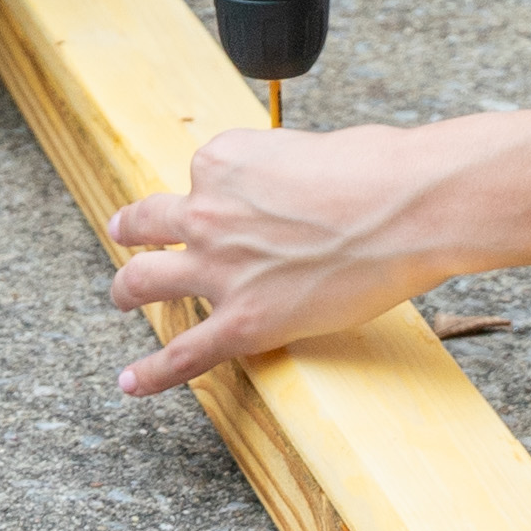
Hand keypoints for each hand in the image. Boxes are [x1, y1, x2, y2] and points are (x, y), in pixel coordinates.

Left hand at [106, 113, 491, 397]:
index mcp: (226, 160)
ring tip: (122, 297)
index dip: (221, 191)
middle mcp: (208, 211)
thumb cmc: (380, 170)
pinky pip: (183, 354)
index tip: (238, 201)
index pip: (204, 175)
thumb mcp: (315, 148)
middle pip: (150, 220)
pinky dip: (151, 372)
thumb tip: (289, 198)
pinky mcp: (243, 322)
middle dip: (135, 228)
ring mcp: (219, 269)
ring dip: (126, 290)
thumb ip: (283, 173)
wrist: (407, 208)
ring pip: (145, 280)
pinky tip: (130, 382)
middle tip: (126, 234)